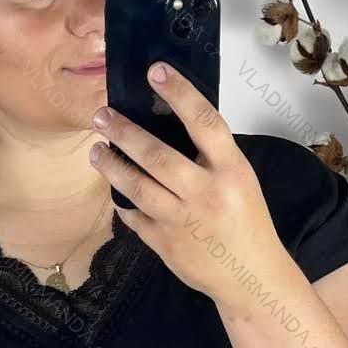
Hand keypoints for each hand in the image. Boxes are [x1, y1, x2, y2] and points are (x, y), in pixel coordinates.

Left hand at [87, 63, 294, 314]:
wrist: (251, 277)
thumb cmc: (246, 222)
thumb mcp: (241, 181)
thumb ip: (210, 157)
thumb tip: (167, 123)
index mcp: (231, 171)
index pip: (204, 122)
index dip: (180, 93)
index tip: (155, 70)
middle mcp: (206, 194)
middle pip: (157, 156)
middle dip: (124, 133)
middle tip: (101, 116)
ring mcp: (183, 222)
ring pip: (137, 188)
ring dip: (111, 166)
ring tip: (96, 151)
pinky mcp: (165, 245)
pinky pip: (134, 217)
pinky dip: (122, 203)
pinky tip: (114, 189)